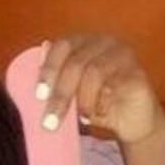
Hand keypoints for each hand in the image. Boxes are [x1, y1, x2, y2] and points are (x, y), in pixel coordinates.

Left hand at [34, 34, 164, 146]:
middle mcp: (104, 42)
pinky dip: (100, 103)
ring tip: (81, 119)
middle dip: (60, 94)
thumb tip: (27, 76)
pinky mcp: (137, 73)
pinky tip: (98, 114)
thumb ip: (54, 83)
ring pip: (94, 72)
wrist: (132, 123)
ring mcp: (123, 55)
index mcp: (84, 42)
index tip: (39, 95)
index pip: (62, 45)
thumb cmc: (97, 106)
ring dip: (82, 101)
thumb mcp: (72, 96)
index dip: (48, 68)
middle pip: (76, 62)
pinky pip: (113, 85)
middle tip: (50, 121)